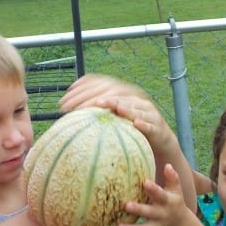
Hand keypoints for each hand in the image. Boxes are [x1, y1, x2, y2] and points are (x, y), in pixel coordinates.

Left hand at [60, 75, 174, 155]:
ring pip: (133, 105)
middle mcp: (134, 98)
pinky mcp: (156, 125)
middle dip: (97, 97)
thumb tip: (66, 109)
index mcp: (121, 93)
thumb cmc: (129, 130)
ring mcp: (146, 110)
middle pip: (114, 92)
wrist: (159, 139)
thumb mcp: (112, 119)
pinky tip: (135, 123)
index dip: (83, 88)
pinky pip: (150, 124)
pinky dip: (143, 123)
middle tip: (81, 106)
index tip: (66, 97)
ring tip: (110, 106)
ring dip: (121, 105)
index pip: (100, 85)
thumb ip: (94, 111)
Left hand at [118, 163, 197, 225]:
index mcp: (168, 202)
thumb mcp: (177, 189)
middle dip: (138, 210)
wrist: (182, 223)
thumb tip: (167, 165)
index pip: (161, 194)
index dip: (154, 189)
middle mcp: (162, 215)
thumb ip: (172, 178)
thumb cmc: (174, 200)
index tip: (145, 182)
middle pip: (149, 213)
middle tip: (126, 206)